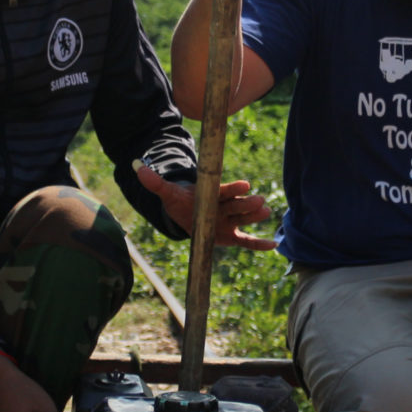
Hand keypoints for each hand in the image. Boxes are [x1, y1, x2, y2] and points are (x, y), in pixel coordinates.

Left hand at [137, 162, 278, 249]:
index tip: (244, 185)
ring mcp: (229, 220)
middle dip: (247, 204)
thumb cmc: (180, 201)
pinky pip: (246, 241)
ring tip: (266, 212)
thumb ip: (156, 183)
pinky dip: (259, 244)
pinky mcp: (232, 236)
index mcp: (212, 194)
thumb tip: (137, 167)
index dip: (233, 189)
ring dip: (254, 217)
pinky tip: (274, 244)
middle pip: (237, 205)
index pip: (224, 191)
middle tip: (259, 200)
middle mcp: (224, 206)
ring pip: (244, 219)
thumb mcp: (167, 194)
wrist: (186, 212)